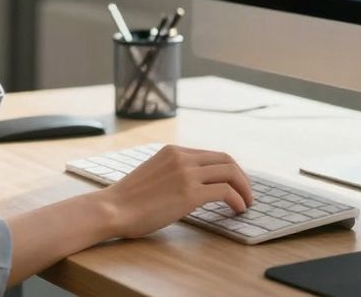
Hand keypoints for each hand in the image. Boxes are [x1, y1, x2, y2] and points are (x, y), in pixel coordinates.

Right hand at [99, 145, 252, 238]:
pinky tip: (238, 210)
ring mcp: (186, 174)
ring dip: (244, 189)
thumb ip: (172, 172)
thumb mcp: (152, 173)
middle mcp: (182, 158)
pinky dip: (237, 200)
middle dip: (242, 177)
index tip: (235, 183)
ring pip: (230, 173)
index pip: (212, 154)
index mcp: (173, 151)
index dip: (229, 169)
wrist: (113, 208)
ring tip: (246, 203)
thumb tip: (192, 185)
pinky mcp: (190, 193)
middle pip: (226, 160)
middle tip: (247, 193)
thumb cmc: (128, 200)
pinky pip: (225, 191)